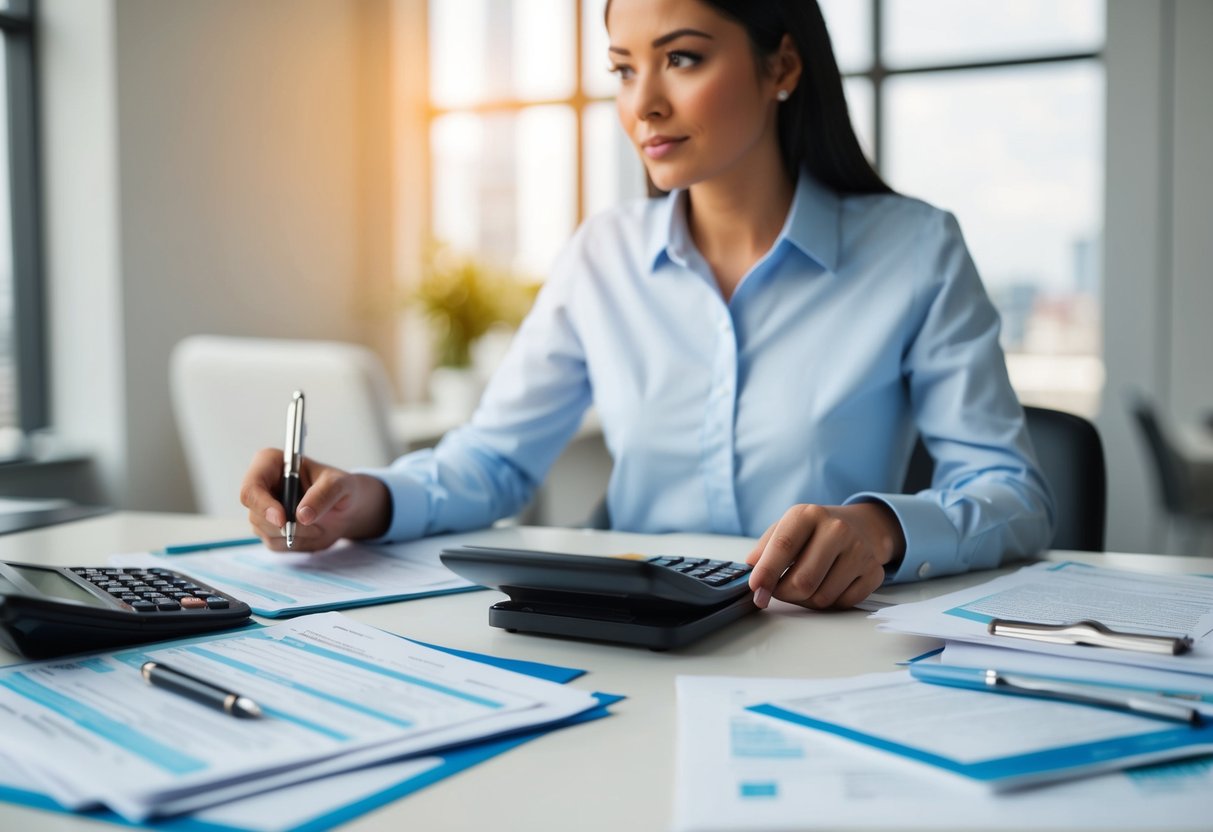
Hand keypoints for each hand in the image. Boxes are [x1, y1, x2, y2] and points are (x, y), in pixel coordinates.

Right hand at [239, 448, 391, 551]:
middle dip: (286, 525)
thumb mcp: (340, 484)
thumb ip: (323, 494)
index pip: (251, 487)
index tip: (283, 519)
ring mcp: (262, 510)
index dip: (263, 505)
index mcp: (270, 463)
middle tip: (315, 526)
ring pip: (265, 531)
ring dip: (295, 535)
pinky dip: (296, 543)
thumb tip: (302, 516)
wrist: (344, 507)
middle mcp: (261, 486)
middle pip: (256, 514)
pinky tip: (311, 531)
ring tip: (318, 525)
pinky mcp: (268, 529)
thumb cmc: (339, 487)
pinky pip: (275, 544)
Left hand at [745, 503, 905, 610]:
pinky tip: (829, 584)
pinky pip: (843, 603)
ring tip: (806, 584)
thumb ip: (764, 549)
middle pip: (802, 581)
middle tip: (779, 590)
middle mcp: (837, 529)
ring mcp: (859, 550)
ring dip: (807, 600)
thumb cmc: (814, 531)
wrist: (859, 526)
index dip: (766, 573)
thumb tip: (751, 572)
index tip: (756, 590)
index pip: (783, 546)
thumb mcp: (786, 528)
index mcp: (808, 514)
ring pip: (822, 597)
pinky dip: (831, 602)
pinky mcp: (874, 571)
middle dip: (784, 594)